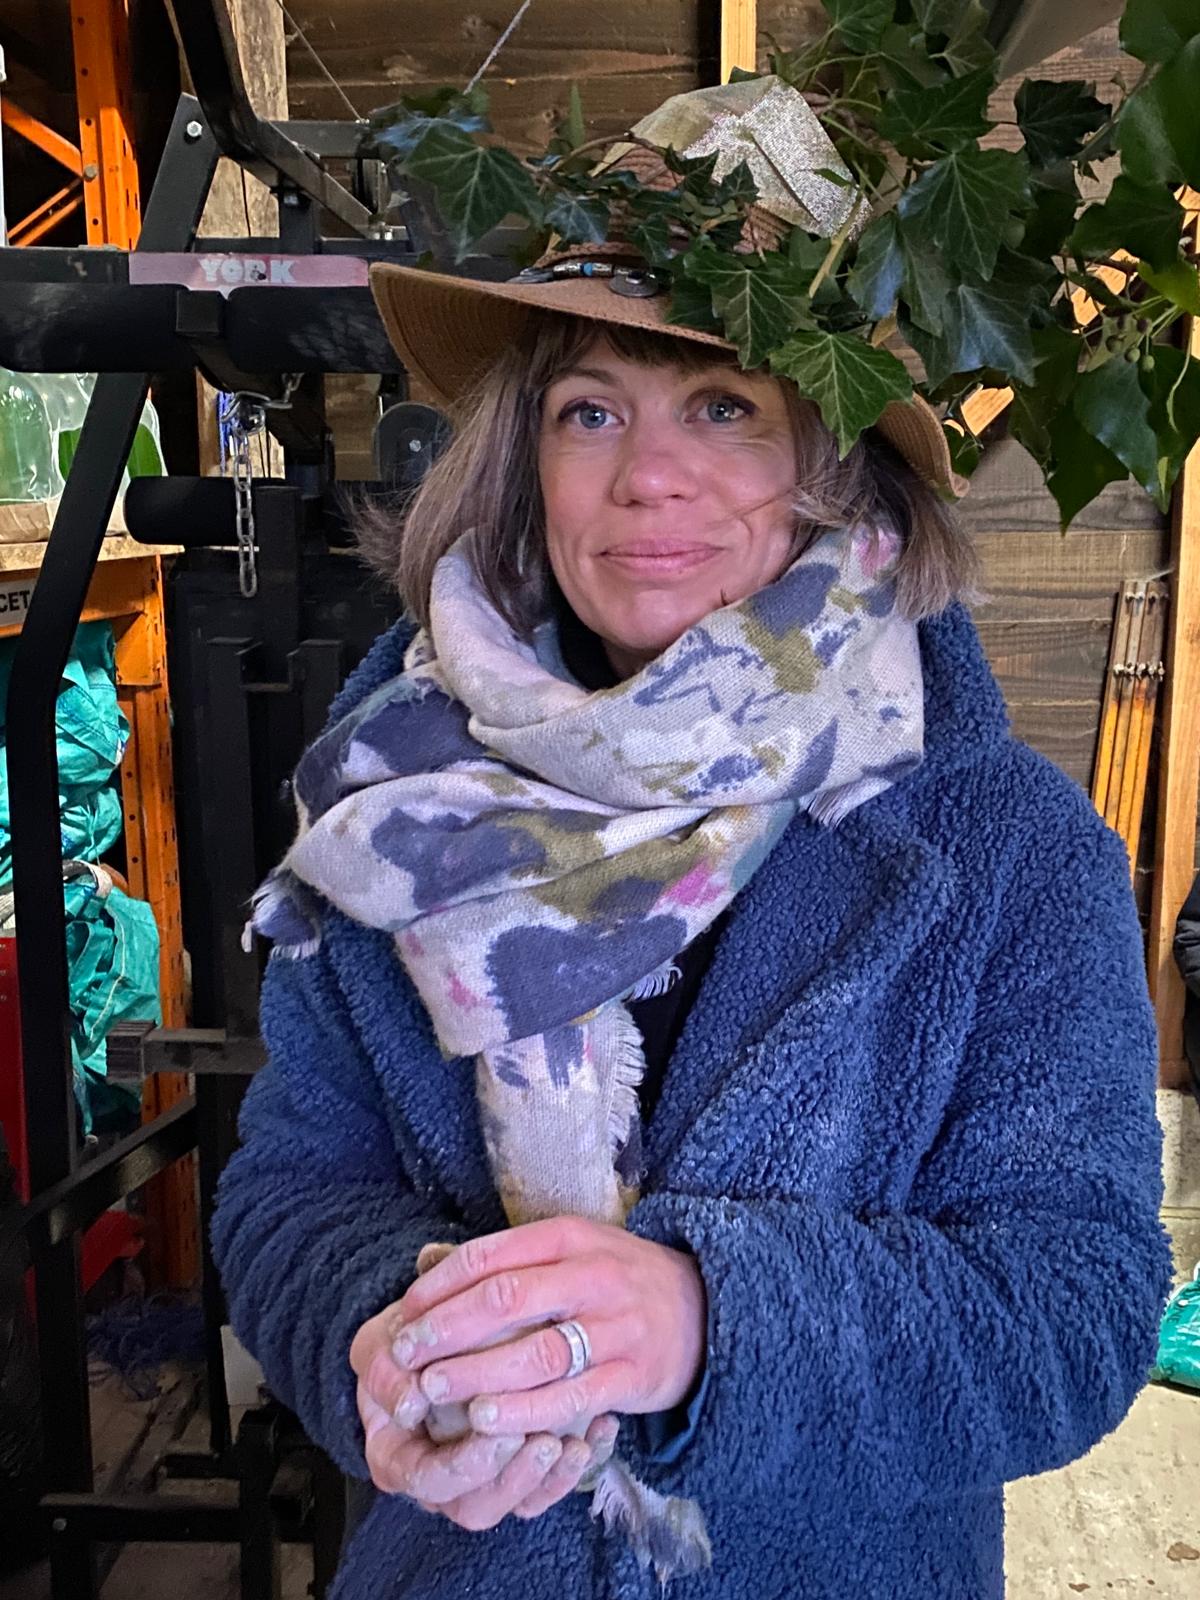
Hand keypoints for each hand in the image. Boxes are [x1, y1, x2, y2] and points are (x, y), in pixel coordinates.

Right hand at [351, 1308, 618, 1527]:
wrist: (433, 1330)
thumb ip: (386, 1372)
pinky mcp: (525, 1463)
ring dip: (549, 1478)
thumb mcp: (381, 1346)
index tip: (488, 1426)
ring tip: (575, 1444)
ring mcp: (487, 1476)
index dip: (459, 1463)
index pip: (427, 1480)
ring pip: (519, 1504)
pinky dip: (582, 1459)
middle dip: (513, 1478)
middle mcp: (442, 1481)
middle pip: (477, 1506)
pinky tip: (603, 1426)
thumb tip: (409, 1402)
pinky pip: (554, 1482)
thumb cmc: (404, 1340)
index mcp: (399, 1460)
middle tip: (543, 1441)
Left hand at [382, 1216, 706, 1437]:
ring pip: (536, 1352)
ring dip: (478, 1372)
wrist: (704, 1308)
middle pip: (507, 1300)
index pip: (491, 1255)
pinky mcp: (632, 1376)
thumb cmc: (616, 1279)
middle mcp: (593, 1277)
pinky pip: (571, 1398)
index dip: (440, 1285)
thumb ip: (505, 1258)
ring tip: (434, 1388)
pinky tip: (487, 1421)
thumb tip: (426, 1260)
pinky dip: (525, 1412)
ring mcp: (616, 1328)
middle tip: (406, 1354)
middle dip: (447, 1328)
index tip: (404, 1312)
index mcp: (570, 1238)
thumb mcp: (568, 1250)